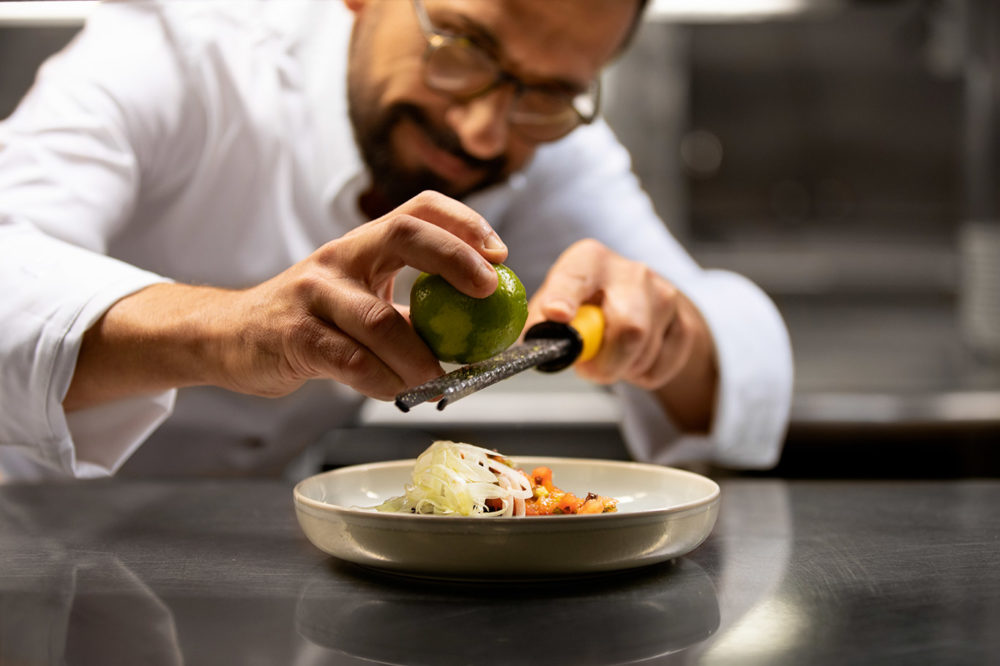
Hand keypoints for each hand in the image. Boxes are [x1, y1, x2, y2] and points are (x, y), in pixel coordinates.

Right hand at [65, 191, 507, 408]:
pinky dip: (383, 382)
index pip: (419, 209)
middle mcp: (339, 259)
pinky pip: (350, 361)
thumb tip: (477, 339)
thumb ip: (409, 313)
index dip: (464, 222)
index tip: (500, 253)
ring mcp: (313, 294)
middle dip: (455, 257)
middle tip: (488, 291)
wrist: (228, 337)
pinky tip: (396, 392)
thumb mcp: (357, 301)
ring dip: (420, 355)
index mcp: (361, 245)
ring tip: (438, 380)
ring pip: (379, 319)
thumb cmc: (308, 322)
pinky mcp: (294, 336)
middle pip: (405, 234)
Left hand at [526, 239, 716, 430]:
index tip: (557, 315)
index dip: (565, 296)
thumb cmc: (585, 305)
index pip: (577, 277)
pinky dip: (641, 375)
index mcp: (589, 260)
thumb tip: (533, 340)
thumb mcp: (554, 304)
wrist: (641, 304)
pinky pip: (660, 367)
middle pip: (627, 326)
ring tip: (610, 358)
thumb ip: (539, 322)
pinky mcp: (683, 322)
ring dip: (620, 369)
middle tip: (589, 368)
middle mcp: (631, 271)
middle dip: (605, 361)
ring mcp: (664, 294)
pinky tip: (633, 359)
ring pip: (643, 350)